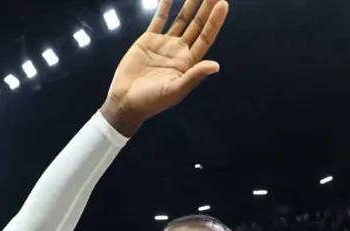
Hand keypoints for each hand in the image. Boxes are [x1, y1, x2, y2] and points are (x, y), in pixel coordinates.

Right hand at [101, 0, 228, 134]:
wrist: (125, 101)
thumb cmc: (151, 101)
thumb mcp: (175, 91)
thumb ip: (194, 76)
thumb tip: (216, 66)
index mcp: (189, 63)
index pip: (206, 37)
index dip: (215, 21)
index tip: (223, 4)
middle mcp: (180, 51)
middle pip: (197, 24)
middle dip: (206, 7)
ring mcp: (165, 44)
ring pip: (181, 19)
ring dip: (189, 4)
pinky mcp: (148, 40)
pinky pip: (159, 19)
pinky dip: (164, 6)